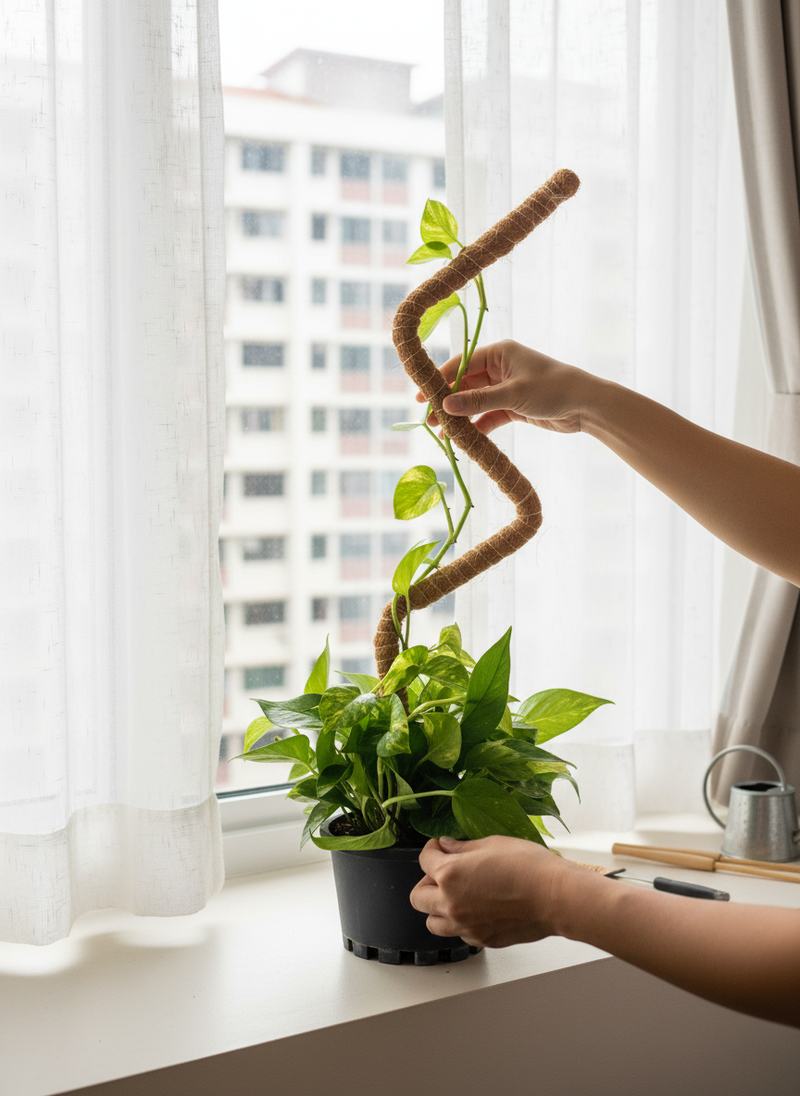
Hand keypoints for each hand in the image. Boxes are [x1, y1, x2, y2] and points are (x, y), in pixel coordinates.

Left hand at [409, 834, 580, 948]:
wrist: (555, 897)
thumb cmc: (529, 867)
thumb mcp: (492, 844)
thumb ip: (463, 847)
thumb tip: (447, 846)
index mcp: (449, 875)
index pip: (424, 860)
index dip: (431, 849)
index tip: (439, 847)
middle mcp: (451, 904)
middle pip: (418, 896)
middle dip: (426, 880)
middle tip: (442, 871)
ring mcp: (465, 926)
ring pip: (432, 923)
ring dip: (437, 907)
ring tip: (454, 894)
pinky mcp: (482, 939)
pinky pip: (458, 934)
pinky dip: (460, 922)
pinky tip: (475, 908)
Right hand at [416, 340, 599, 436]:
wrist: (586, 406)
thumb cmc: (552, 389)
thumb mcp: (513, 395)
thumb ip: (478, 401)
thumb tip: (446, 406)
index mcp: (500, 353)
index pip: (461, 364)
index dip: (440, 380)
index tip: (423, 397)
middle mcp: (501, 367)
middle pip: (466, 385)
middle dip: (449, 403)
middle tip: (430, 421)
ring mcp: (507, 387)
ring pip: (476, 402)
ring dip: (462, 418)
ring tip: (446, 435)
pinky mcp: (515, 406)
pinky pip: (490, 415)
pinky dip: (479, 426)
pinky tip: (468, 440)